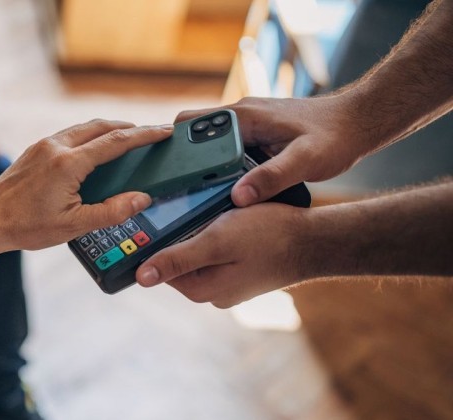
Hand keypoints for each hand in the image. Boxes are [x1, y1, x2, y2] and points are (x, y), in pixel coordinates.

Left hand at [0, 120, 173, 282]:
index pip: (116, 141)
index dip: (145, 135)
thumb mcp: (74, 226)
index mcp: (68, 163)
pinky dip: (89, 136)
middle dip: (129, 127)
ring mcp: (42, 145)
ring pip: (84, 128)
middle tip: (150, 133)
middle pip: (101, 126)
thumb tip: (141, 199)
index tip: (164, 131)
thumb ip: (112, 212)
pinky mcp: (34, 150)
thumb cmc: (26, 227)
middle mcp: (55, 146)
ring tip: (127, 139)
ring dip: (108, 129)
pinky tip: (94, 149)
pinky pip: (69, 134)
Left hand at [135, 203, 309, 308]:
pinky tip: (227, 219)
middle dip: (180, 234)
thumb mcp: (216, 242)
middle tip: (190, 207)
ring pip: (199, 253)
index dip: (155, 242)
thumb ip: (178, 258)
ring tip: (213, 211)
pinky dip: (217, 234)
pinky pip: (218, 252)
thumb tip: (141, 278)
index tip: (157, 216)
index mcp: (202, 290)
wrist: (316, 240)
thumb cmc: (269, 236)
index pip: (160, 266)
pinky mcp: (242, 271)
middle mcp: (213, 292)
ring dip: (199, 232)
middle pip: (179, 260)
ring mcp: (229, 283)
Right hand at [175, 95, 379, 206]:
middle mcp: (240, 117)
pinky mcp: (256, 136)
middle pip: (192, 135)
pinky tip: (221, 192)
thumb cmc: (335, 137)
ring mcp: (247, 125)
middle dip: (180, 161)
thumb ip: (272, 178)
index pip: (189, 124)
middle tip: (175, 191)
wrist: (359, 122)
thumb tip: (239, 197)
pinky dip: (217, 168)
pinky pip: (225, 150)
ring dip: (200, 167)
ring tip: (193, 196)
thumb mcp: (306, 161)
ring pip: (208, 145)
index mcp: (243, 116)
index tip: (165, 174)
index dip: (172, 148)